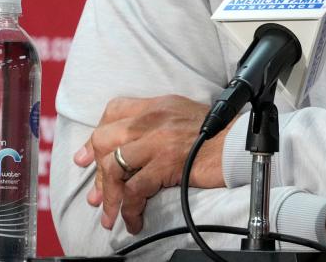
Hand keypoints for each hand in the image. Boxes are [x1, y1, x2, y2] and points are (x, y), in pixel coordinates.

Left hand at [73, 95, 229, 234]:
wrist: (238, 144)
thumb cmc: (216, 133)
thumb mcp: (183, 115)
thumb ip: (157, 124)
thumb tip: (133, 149)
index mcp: (157, 105)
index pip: (114, 111)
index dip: (95, 136)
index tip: (87, 157)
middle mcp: (153, 118)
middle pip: (105, 139)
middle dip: (97, 171)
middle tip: (97, 195)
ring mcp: (158, 140)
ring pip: (114, 166)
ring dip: (108, 197)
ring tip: (111, 216)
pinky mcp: (166, 163)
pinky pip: (134, 189)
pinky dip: (129, 209)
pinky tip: (133, 220)